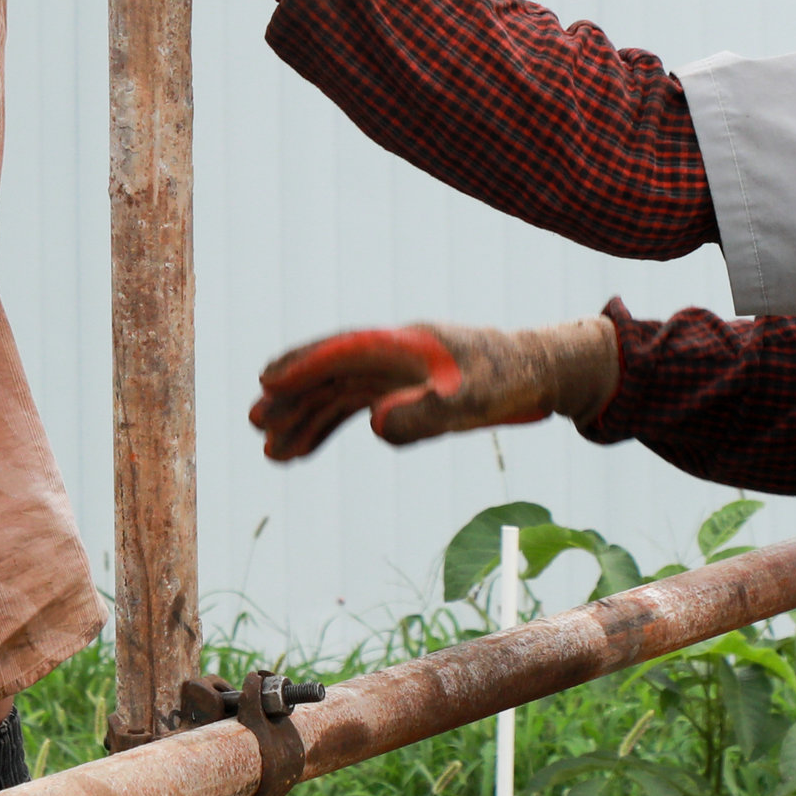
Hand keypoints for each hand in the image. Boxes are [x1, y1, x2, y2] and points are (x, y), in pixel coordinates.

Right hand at [250, 317, 620, 460]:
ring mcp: (394, 372)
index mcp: (407, 344)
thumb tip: (372, 425)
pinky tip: (301, 450)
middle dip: (293, 395)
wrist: (539, 371)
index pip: (345, 351)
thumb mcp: (476, 401)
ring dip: (303, 418)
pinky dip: (326, 427)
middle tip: (256, 422)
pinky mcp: (401, 390)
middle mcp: (392, 355)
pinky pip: (353, 407)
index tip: (267, 379)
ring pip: (337, 394)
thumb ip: (428, 413)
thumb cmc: (512, 379)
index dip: (306, 365)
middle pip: (331, 373)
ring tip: (270, 451)